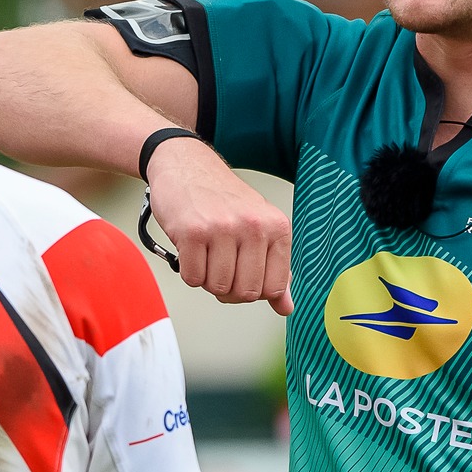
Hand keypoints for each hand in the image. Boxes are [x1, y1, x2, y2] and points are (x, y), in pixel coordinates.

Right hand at [146, 139, 293, 314]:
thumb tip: (285, 307)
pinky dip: (188, 271)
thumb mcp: (259, 228)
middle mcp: (254, 226)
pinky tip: (191, 250)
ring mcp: (223, 228)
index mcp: (277, 227)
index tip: (243, 275)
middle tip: (220, 266)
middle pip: (246, 293)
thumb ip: (274, 269)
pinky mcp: (192, 232)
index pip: (274, 288)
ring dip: (207, 278)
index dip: (255, 291)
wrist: (186, 165)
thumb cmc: (222, 199)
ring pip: (218, 287)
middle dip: (229, 289)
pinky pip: (193, 278)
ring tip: (206, 253)